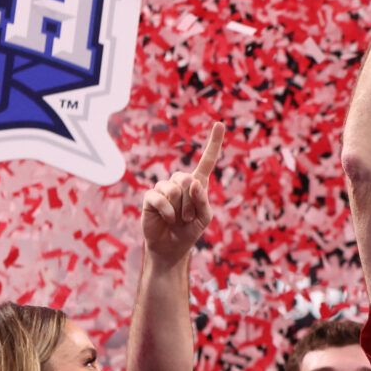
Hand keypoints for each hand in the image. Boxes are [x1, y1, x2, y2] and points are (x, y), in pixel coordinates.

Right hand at [142, 122, 222, 266]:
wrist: (172, 247)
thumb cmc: (190, 231)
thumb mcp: (204, 217)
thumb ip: (203, 199)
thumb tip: (193, 181)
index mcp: (198, 184)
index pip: (207, 161)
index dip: (214, 143)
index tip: (219, 124)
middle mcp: (180, 182)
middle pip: (188, 179)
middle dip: (191, 203)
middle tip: (188, 217)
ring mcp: (164, 188)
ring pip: (175, 189)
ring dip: (180, 209)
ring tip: (178, 219)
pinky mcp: (150, 197)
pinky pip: (160, 198)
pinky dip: (167, 212)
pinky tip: (168, 220)